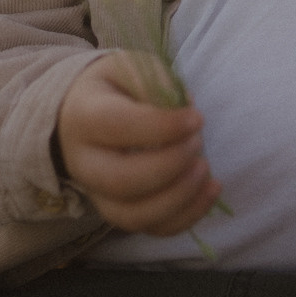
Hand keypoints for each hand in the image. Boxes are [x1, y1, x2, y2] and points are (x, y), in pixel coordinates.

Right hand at [55, 52, 220, 235]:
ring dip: (179, 197)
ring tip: (206, 169)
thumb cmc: (116, 89)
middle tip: (198, 141)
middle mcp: (83, 163)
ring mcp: (98, 194)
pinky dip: (186, 216)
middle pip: (121, 181)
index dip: (162, 126)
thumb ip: (155, 80)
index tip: (196, 118)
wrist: (83, 117)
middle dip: (170, 165)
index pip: (117, 127)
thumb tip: (184, 106)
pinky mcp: (120, 211)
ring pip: (132, 216)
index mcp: (84, 117)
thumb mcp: (129, 68)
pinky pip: (150, 228)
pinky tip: (212, 189)